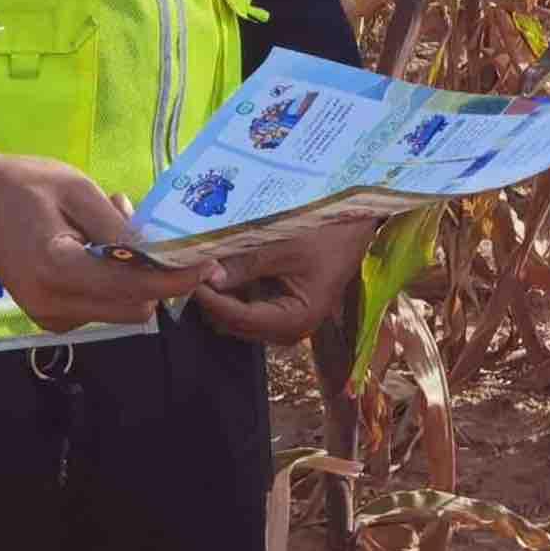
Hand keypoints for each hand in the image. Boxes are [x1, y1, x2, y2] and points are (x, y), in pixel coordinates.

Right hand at [0, 144, 225, 332]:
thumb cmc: (24, 185)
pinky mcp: (52, 319)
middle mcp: (53, 304)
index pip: (134, 286)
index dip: (177, 277)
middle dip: (157, 275)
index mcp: (57, 269)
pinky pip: (104, 307)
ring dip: (134, 276)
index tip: (209, 263)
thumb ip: (119, 228)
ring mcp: (51, 317)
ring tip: (110, 229)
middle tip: (147, 229)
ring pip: (123, 309)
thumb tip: (164, 255)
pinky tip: (96, 247)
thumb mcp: (77, 190)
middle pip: (135, 306)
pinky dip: (114, 282)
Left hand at [187, 215, 376, 347]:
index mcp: (298, 319)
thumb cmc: (329, 233)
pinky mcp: (281, 307)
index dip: (213, 301)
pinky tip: (221, 269)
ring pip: (238, 319)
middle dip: (214, 301)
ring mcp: (285, 319)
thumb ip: (247, 263)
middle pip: (237, 325)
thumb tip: (210, 276)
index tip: (192, 278)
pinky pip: (246, 308)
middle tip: (193, 271)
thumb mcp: (286, 245)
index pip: (242, 319)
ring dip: (220, 298)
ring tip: (203, 269)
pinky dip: (232, 292)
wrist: (357, 222)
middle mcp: (290, 329)